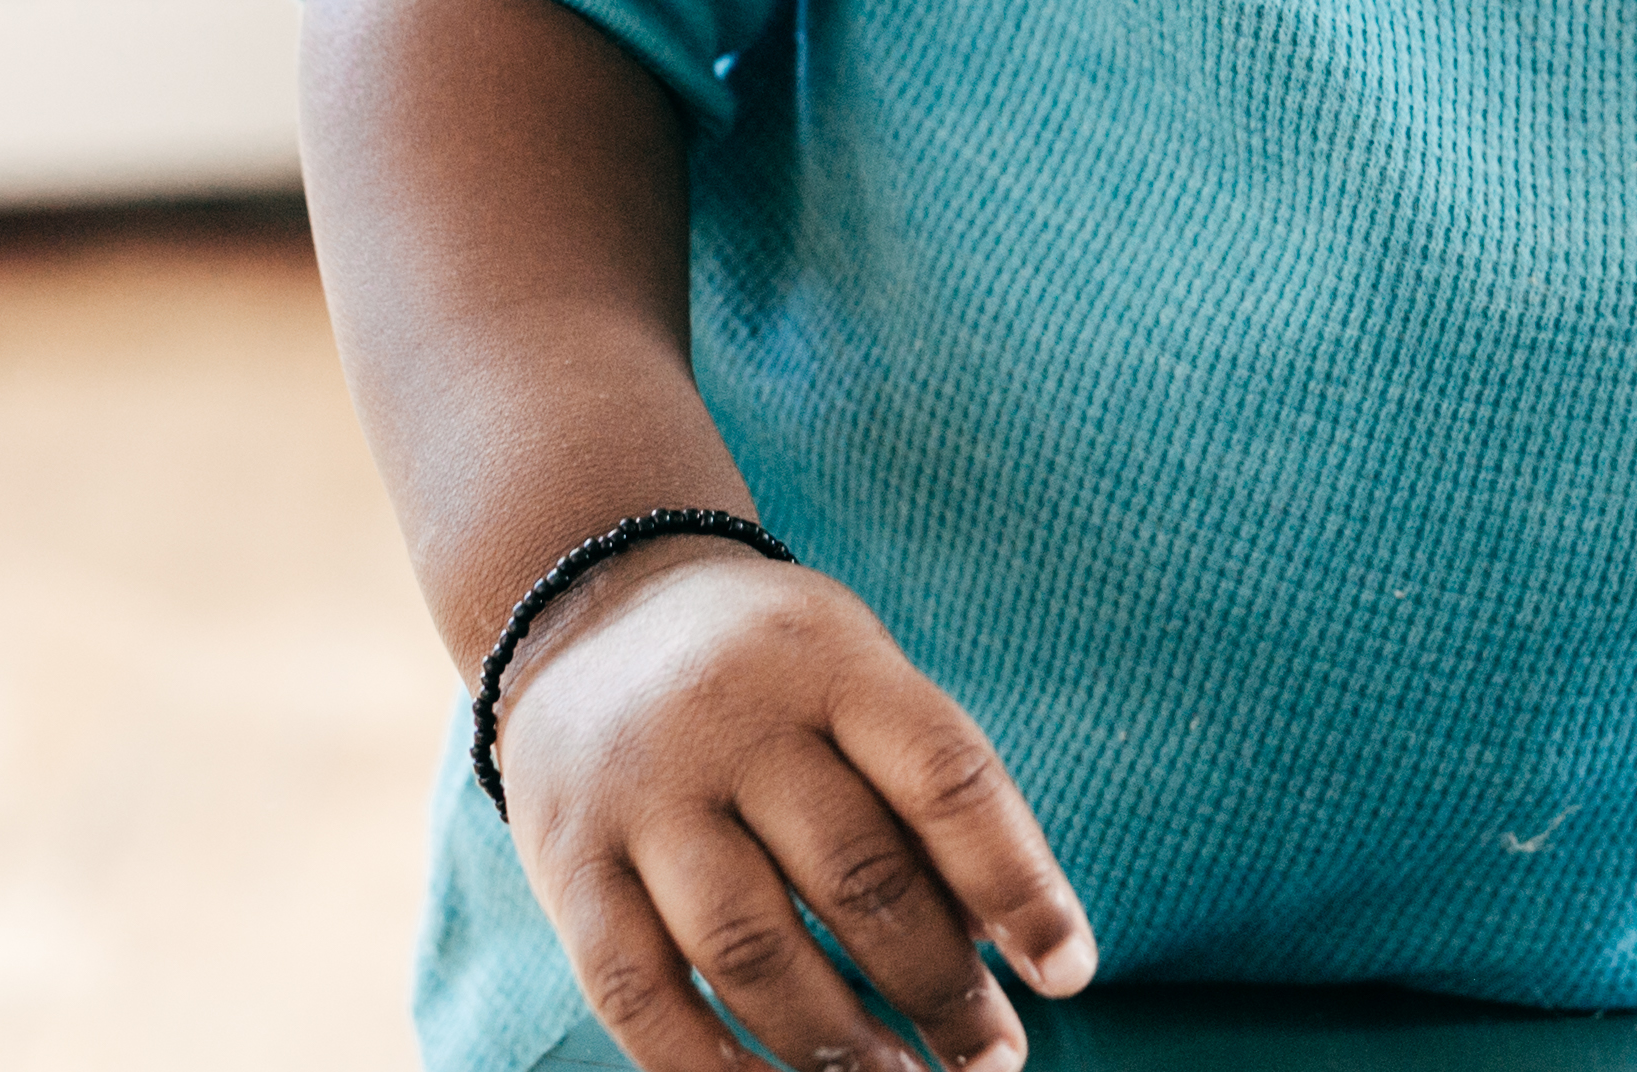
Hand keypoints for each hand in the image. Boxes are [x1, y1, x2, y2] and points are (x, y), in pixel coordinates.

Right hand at [496, 535, 1098, 1071]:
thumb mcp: (855, 676)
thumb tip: (994, 944)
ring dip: (839, 1045)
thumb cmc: (771, 674)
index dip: (1017, 883)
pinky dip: (709, 1067)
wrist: (590, 610)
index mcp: (829, 659)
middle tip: (993, 1058)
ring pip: (750, 948)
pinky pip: (637, 991)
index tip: (1068, 974)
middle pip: (855, 874)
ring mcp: (640, 794)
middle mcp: (731, 718)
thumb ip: (920, 792)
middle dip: (939, 987)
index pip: (944, 776)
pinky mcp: (568, 864)